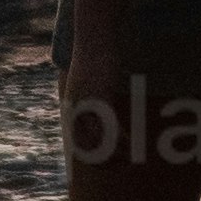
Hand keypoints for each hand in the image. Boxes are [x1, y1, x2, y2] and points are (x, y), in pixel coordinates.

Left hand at [61, 53, 147, 193]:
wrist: (94, 34)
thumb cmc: (95, 54)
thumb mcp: (92, 79)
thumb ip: (93, 95)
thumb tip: (101, 106)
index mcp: (71, 108)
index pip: (77, 145)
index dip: (93, 159)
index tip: (109, 164)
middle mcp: (74, 110)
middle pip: (85, 149)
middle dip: (104, 162)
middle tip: (121, 165)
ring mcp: (85, 105)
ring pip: (98, 143)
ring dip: (114, 154)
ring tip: (129, 158)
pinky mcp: (98, 97)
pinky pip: (107, 127)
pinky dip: (118, 139)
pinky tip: (128, 142)